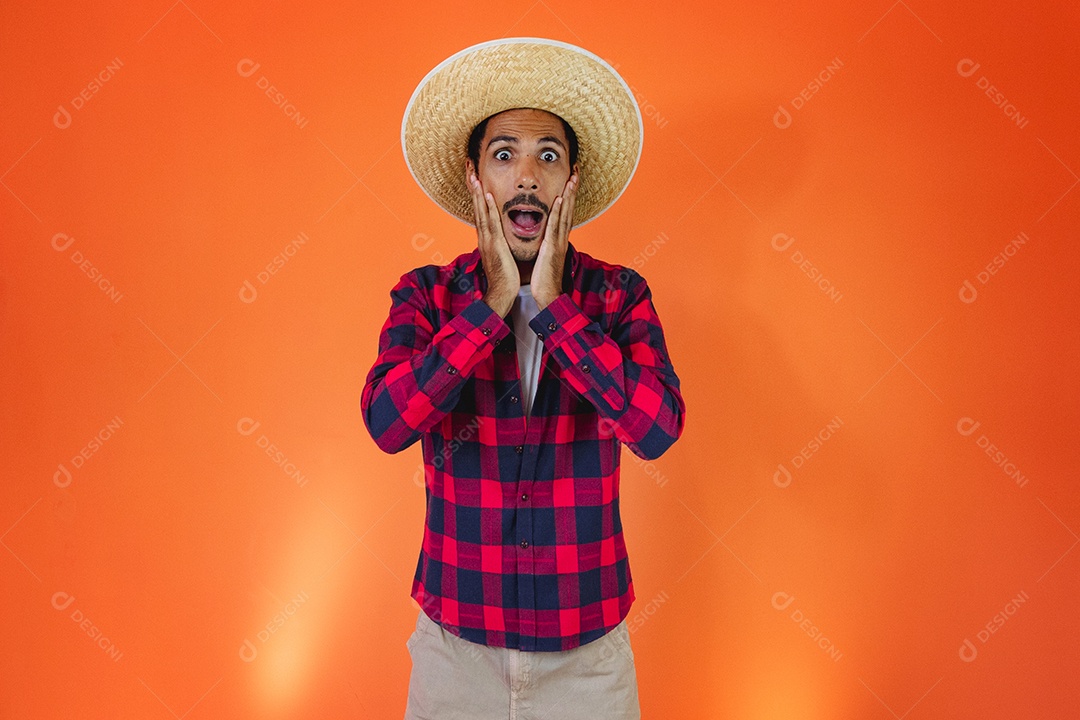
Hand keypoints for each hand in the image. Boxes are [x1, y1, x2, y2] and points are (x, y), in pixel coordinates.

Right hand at [465, 159, 518, 316]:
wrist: (502, 293)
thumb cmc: (504, 277)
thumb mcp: (500, 255)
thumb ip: (498, 244)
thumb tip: (499, 237)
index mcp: (486, 238)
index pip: (480, 211)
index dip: (477, 194)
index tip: (474, 178)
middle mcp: (483, 236)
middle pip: (477, 207)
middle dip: (473, 188)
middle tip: (469, 168)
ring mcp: (487, 240)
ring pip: (482, 212)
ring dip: (478, 193)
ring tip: (474, 175)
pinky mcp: (495, 245)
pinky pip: (492, 223)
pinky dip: (489, 208)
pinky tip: (488, 195)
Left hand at [531, 166, 578, 309]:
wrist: (549, 297)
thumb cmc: (545, 280)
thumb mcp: (546, 258)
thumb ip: (546, 246)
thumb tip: (545, 239)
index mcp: (558, 240)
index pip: (564, 214)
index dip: (568, 197)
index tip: (570, 181)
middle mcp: (561, 238)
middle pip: (568, 210)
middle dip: (572, 190)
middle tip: (575, 172)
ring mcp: (558, 243)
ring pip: (564, 214)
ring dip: (568, 196)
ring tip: (571, 178)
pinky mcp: (552, 248)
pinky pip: (554, 227)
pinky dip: (558, 212)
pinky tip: (560, 199)